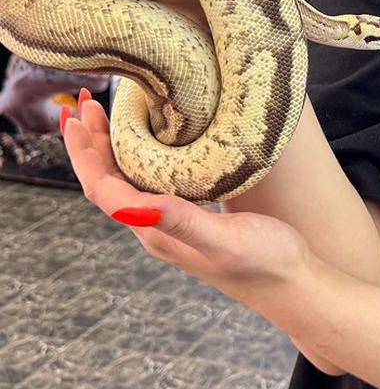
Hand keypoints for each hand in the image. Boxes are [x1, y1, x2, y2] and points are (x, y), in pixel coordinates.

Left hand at [62, 89, 325, 354]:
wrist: (294, 284)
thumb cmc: (265, 262)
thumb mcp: (223, 239)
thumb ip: (180, 221)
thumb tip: (132, 208)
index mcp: (156, 233)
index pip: (104, 192)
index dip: (85, 156)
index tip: (76, 119)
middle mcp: (156, 229)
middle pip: (109, 184)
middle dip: (91, 146)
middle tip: (85, 104)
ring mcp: (173, 225)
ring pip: (127, 182)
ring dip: (111, 149)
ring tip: (106, 116)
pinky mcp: (192, 217)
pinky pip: (152, 182)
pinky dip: (140, 156)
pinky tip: (154, 141)